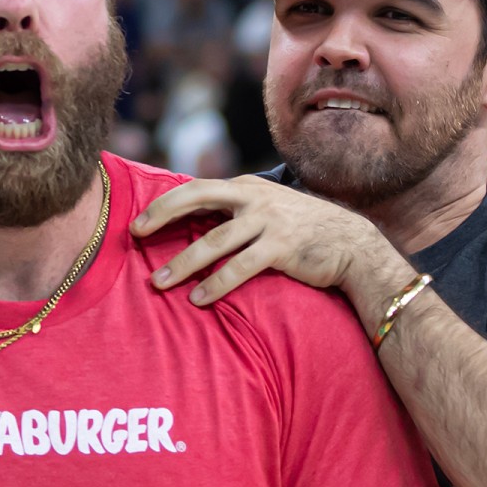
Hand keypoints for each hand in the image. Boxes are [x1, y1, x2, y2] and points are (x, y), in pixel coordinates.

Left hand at [129, 176, 386, 305]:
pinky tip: (199, 299)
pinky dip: (216, 284)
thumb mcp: (268, 209)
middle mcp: (255, 197)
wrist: (352, 244)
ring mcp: (269, 220)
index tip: (138, 222)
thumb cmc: (304, 231)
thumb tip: (194, 222)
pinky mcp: (282, 247)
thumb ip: (236, 211)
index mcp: (247, 186)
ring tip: (159, 282)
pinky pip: (240, 267)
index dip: (164, 204)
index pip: (196, 188)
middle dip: (163, 215)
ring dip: (184, 262)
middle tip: (135, 234)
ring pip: (215, 240)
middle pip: (198, 198)